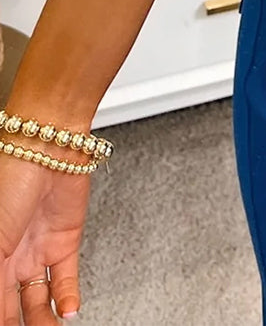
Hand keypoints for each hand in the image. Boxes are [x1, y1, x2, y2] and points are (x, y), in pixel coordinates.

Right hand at [1, 153, 87, 322]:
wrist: (49, 146)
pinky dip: (68, 300)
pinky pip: (64, 279)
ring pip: (37, 301)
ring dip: (44, 322)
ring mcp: (36, 250)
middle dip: (16, 325)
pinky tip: (69, 313)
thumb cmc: (10, 178)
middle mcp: (8, 256)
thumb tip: (0, 313)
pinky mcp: (63, 241)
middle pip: (10, 307)